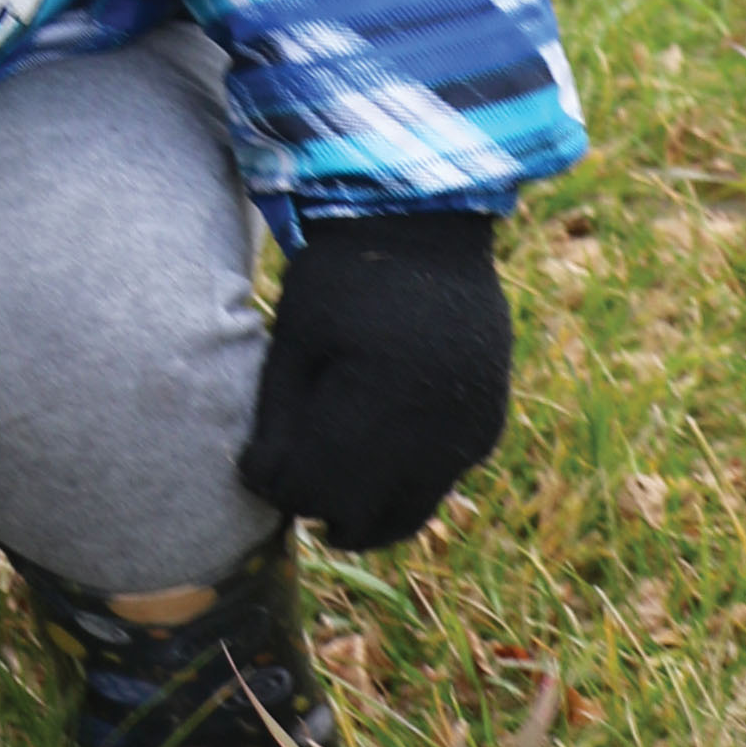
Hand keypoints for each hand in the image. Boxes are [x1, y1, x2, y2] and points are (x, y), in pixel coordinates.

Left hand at [235, 210, 512, 551]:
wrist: (425, 229)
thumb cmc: (340, 279)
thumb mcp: (293, 340)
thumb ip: (278, 420)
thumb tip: (263, 487)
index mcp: (376, 400)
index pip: (316, 489)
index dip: (278, 489)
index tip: (257, 470)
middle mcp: (434, 428)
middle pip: (367, 518)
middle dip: (322, 511)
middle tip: (294, 489)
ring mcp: (470, 430)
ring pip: (412, 512)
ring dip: (368, 512)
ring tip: (333, 491)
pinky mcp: (488, 424)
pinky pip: (441, 481)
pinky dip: (406, 482)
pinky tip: (379, 454)